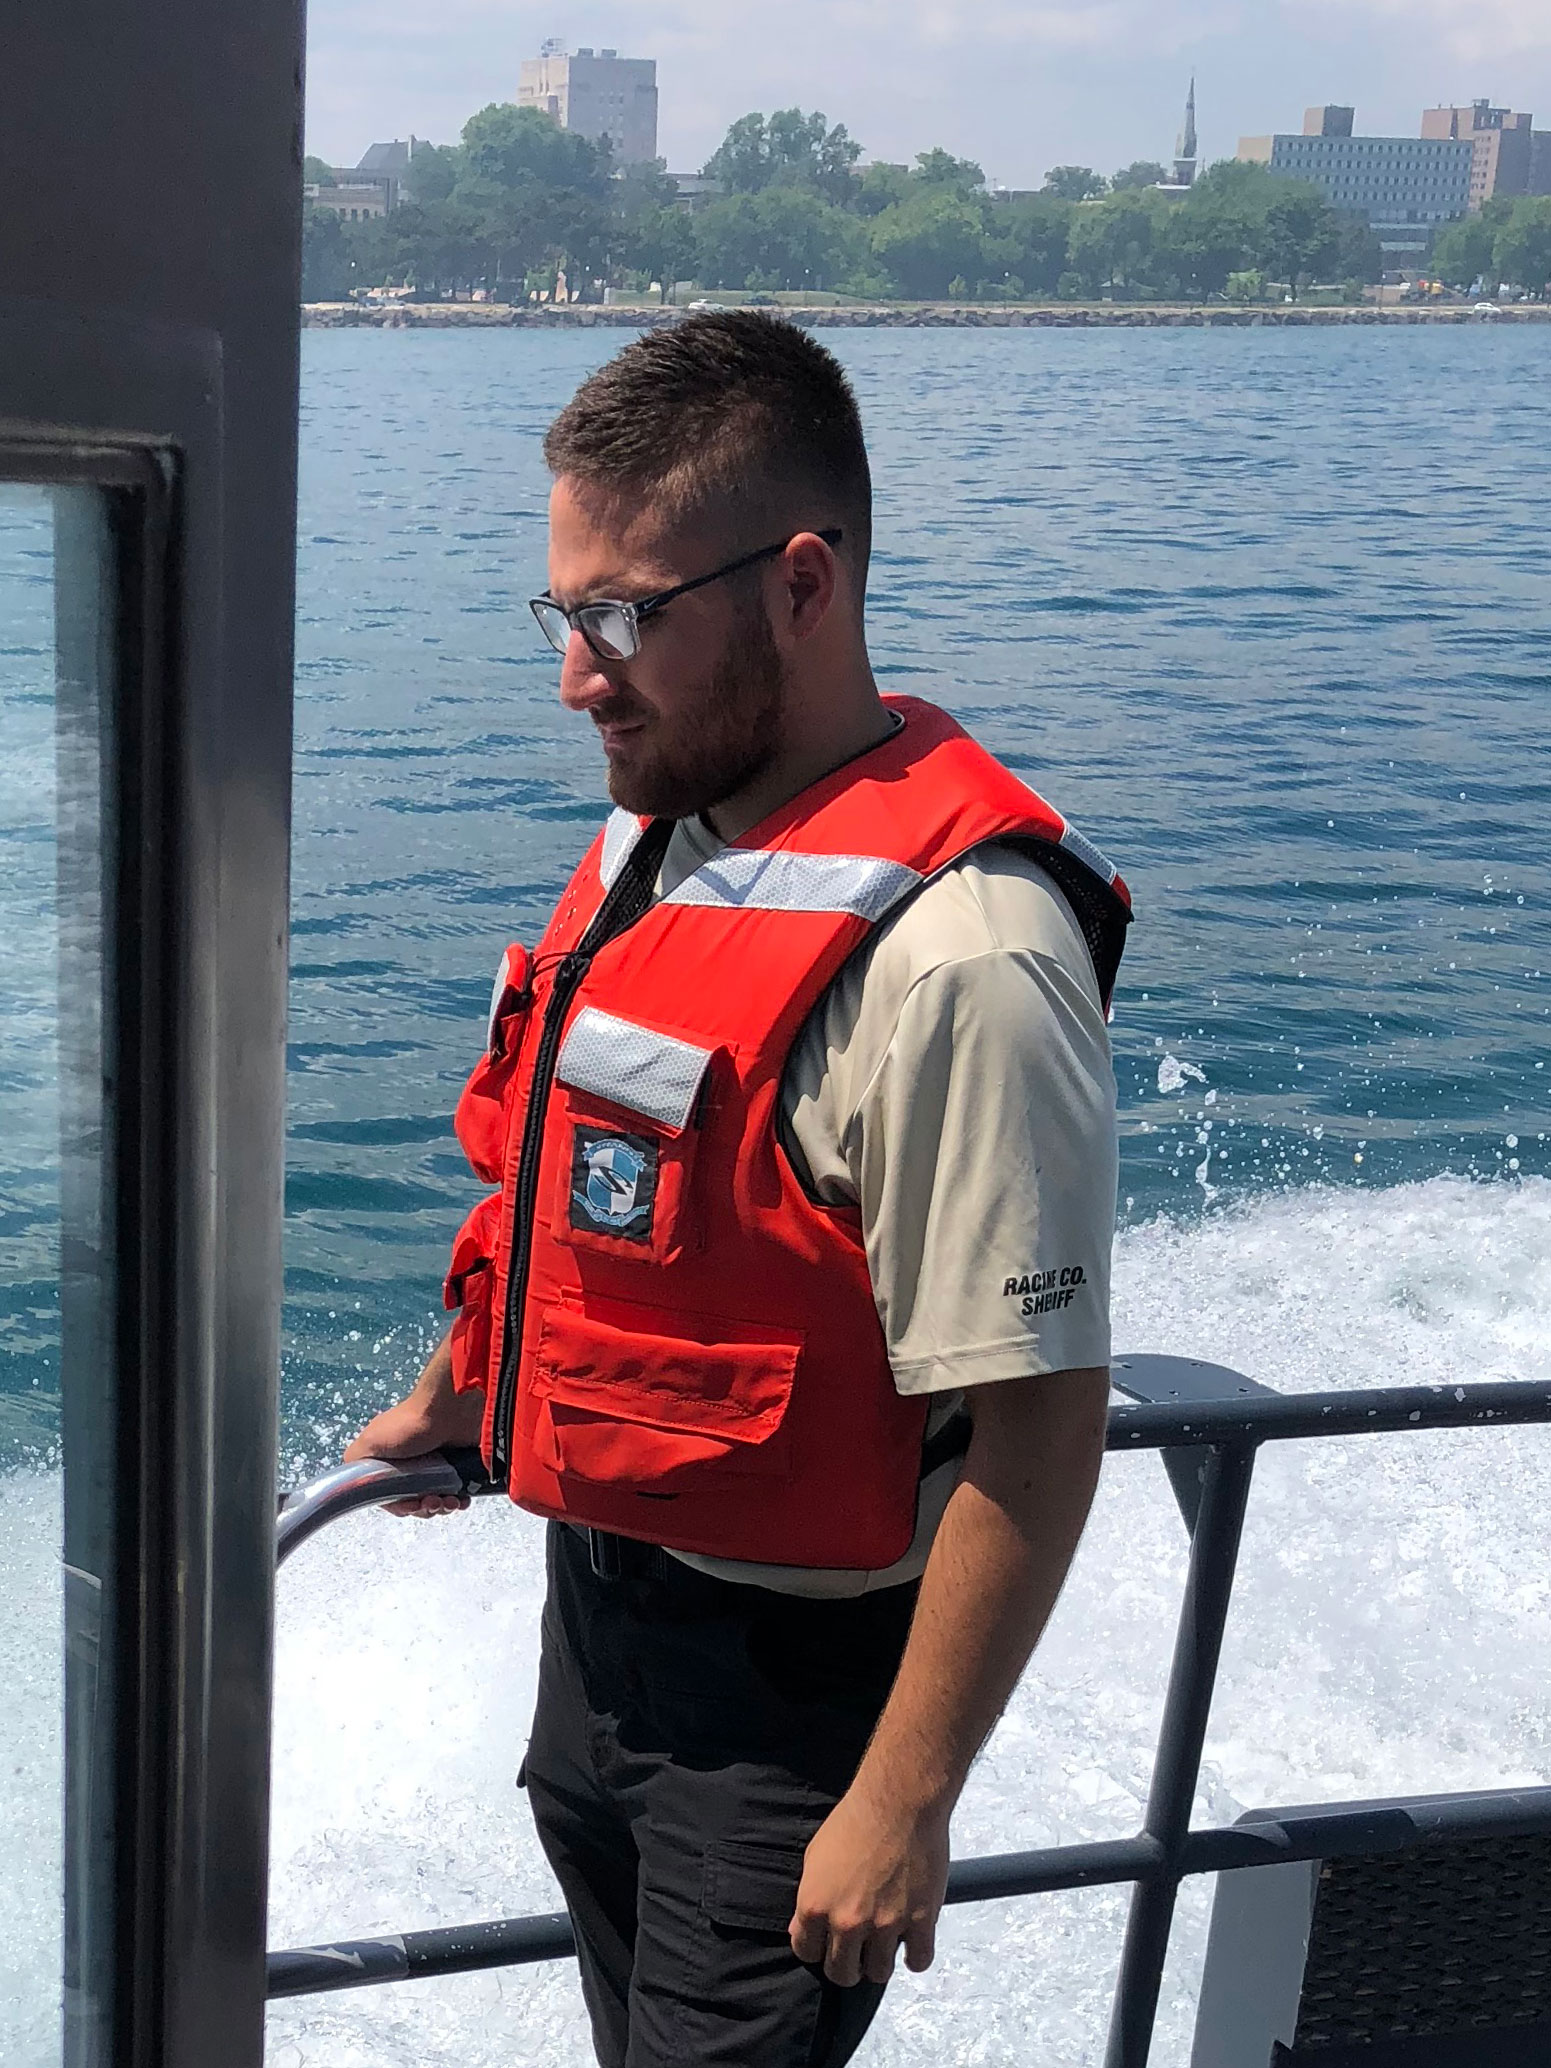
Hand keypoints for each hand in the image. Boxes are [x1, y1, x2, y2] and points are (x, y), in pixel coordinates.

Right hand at [343, 1333, 484, 1517]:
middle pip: (416, 1502)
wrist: (449, 1408)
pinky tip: (462, 1500)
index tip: (412, 1505)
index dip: (402, 1508)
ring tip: (450, 1501)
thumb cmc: (408, 1425)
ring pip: (438, 1500)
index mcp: (390, 1463)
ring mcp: (437, 1465)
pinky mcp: (458, 1464)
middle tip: (433, 1502)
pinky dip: (459, 1500)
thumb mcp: (370, 1441)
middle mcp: (411, 1465)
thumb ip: (355, 1462)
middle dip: (425, 1509)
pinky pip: (458, 1492)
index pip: (392, 1498)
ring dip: (443, 1507)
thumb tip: (353, 1483)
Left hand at [788, 1785, 950, 1986]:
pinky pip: (918, 1961)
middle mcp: (848, 1922)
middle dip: (846, 1964)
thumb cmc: (854, 1819)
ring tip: (883, 1942)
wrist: (898, 1800)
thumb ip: (809, 1899)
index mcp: (816, 1906)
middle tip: (856, 1949)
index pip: (807, 1953)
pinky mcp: (921, 1921)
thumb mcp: (815, 1856)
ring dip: (879, 1961)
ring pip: (878, 1973)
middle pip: (842, 1973)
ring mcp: (886, 1925)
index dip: (817, 1948)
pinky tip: (911, 1941)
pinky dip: (915, 1956)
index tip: (827, 1942)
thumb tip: (801, 1929)